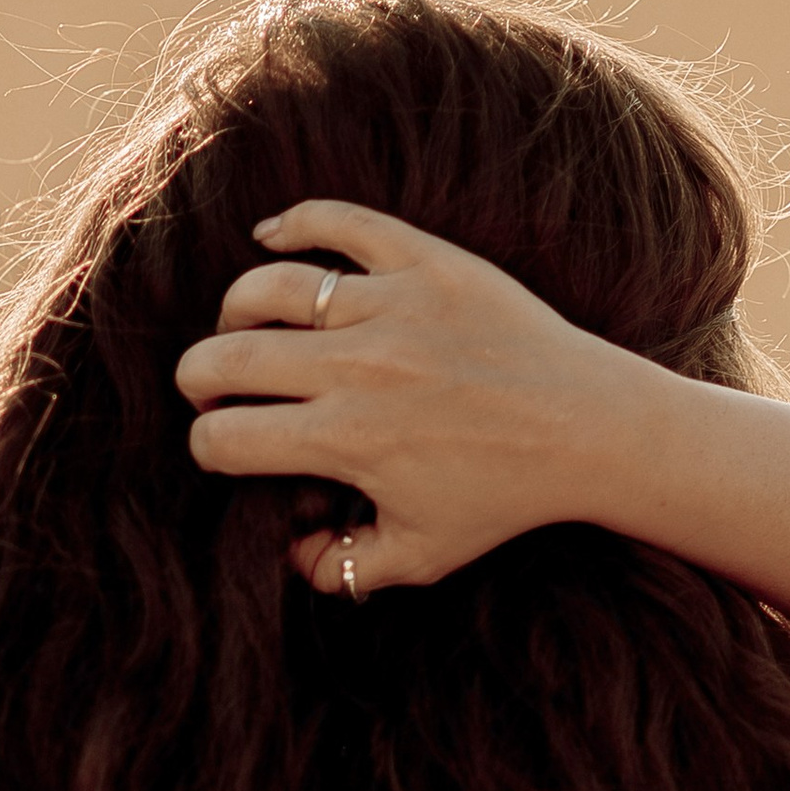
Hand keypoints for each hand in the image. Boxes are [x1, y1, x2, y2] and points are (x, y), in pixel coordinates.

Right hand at [175, 199, 650, 597]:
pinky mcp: (425, 261)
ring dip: (235, 312)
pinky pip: (339, 223)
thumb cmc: (504, 497)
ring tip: (245, 331)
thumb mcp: (421, 555)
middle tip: (213, 392)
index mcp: (345, 442)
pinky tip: (269, 238)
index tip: (227, 450)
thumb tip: (288, 553)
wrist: (590, 428)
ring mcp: (390, 306)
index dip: (208, 449)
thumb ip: (341, 567)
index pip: (225, 439)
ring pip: (265, 287)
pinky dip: (292, 223)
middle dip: (199, 382)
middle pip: (224, 359)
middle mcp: (356, 369)